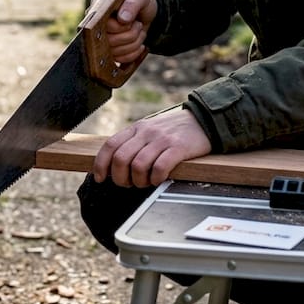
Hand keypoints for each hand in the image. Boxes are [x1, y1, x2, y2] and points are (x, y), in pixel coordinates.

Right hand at [89, 0, 155, 64]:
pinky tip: (139, 44)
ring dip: (133, 44)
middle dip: (130, 36)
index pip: (101, 24)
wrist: (145, 13)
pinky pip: (119, 59)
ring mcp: (101, 38)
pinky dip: (133, 53)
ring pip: (114, 52)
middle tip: (138, 25)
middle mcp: (95, 23)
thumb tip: (122, 19)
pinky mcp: (109, 49)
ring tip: (139, 32)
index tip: (131, 21)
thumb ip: (132, 3)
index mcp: (98, 6)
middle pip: (108, 41)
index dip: (119, 27)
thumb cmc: (140, 2)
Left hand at [92, 109, 210, 187]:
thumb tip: (113, 165)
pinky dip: (155, 179)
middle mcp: (146, 132)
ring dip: (138, 181)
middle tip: (129, 184)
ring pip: (138, 165)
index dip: (101, 164)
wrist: (203, 119)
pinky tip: (159, 180)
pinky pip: (159, 167)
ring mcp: (161, 139)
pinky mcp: (178, 148)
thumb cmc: (174, 130)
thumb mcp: (149, 130)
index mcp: (136, 128)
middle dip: (120, 178)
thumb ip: (133, 143)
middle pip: (120, 158)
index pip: (110, 145)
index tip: (100, 178)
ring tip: (146, 183)